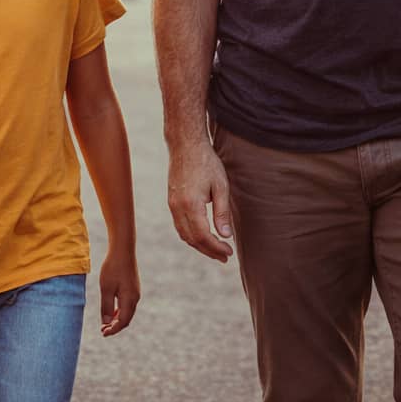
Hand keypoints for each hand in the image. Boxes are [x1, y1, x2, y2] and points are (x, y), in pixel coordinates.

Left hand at [98, 250, 139, 336]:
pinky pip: (128, 304)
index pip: (122, 322)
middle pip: (126, 319)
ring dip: (117, 319)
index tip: (103, 333)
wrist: (123, 250)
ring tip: (106, 323)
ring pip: (127, 312)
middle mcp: (135, 298)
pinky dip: (120, 311)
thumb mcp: (106, 288)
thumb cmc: (112, 268)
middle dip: (115, 326)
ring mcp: (135, 292)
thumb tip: (106, 322)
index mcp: (129, 299)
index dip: (113, 330)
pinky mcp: (133, 287)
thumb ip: (106, 307)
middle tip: (103, 330)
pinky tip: (112, 310)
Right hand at [166, 142, 232, 261]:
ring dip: (199, 245)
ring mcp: (172, 205)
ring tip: (215, 250)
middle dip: (209, 251)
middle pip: (192, 239)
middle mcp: (178, 208)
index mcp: (191, 205)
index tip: (229, 252)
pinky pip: (179, 225)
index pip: (203, 236)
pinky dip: (191, 236)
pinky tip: (202, 236)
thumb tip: (225, 235)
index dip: (216, 248)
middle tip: (225, 256)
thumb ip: (222, 212)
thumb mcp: (221, 186)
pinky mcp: (171, 201)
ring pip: (183, 234)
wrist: (185, 145)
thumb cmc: (206, 162)